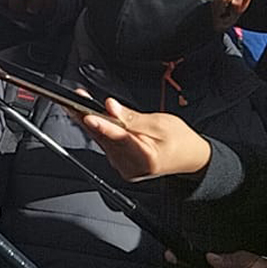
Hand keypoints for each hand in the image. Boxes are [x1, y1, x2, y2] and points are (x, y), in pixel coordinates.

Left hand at [75, 97, 211, 180]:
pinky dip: (98, 130)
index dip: (103, 126)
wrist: (189, 158)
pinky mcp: (121, 165)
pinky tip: (91, 117)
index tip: (88, 116)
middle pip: (105, 139)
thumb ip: (132, 117)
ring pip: (101, 141)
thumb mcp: (160, 123)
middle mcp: (133, 167)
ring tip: (79, 103)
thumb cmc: (179, 140)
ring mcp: (125, 168)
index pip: (120, 139)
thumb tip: (111, 107)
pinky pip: (104, 145)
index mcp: (147, 158)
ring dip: (90, 122)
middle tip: (77, 99)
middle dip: (89, 116)